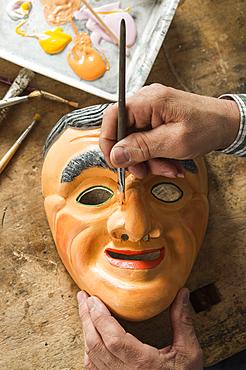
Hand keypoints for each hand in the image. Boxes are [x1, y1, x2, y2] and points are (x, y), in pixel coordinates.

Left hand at [77, 288, 202, 369]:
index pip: (113, 339)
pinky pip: (93, 368)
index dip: (100, 317)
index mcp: (143, 363)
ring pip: (91, 355)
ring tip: (85, 310)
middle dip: (87, 317)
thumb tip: (182, 293)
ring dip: (86, 330)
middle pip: (96, 344)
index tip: (94, 299)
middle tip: (83, 297)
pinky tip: (90, 336)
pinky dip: (89, 349)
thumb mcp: (189, 352)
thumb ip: (182, 321)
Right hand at [100, 84, 238, 177]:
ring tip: (166, 168)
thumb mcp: (174, 142)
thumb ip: (142, 147)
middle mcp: (146, 102)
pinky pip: (146, 139)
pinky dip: (154, 155)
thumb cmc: (207, 127)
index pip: (112, 116)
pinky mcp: (156, 119)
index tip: (116, 161)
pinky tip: (168, 162)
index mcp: (149, 101)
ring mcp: (151, 110)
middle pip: (123, 131)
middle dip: (134, 156)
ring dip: (147, 159)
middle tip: (144, 171)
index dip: (108, 141)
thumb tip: (116, 154)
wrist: (227, 124)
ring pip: (134, 139)